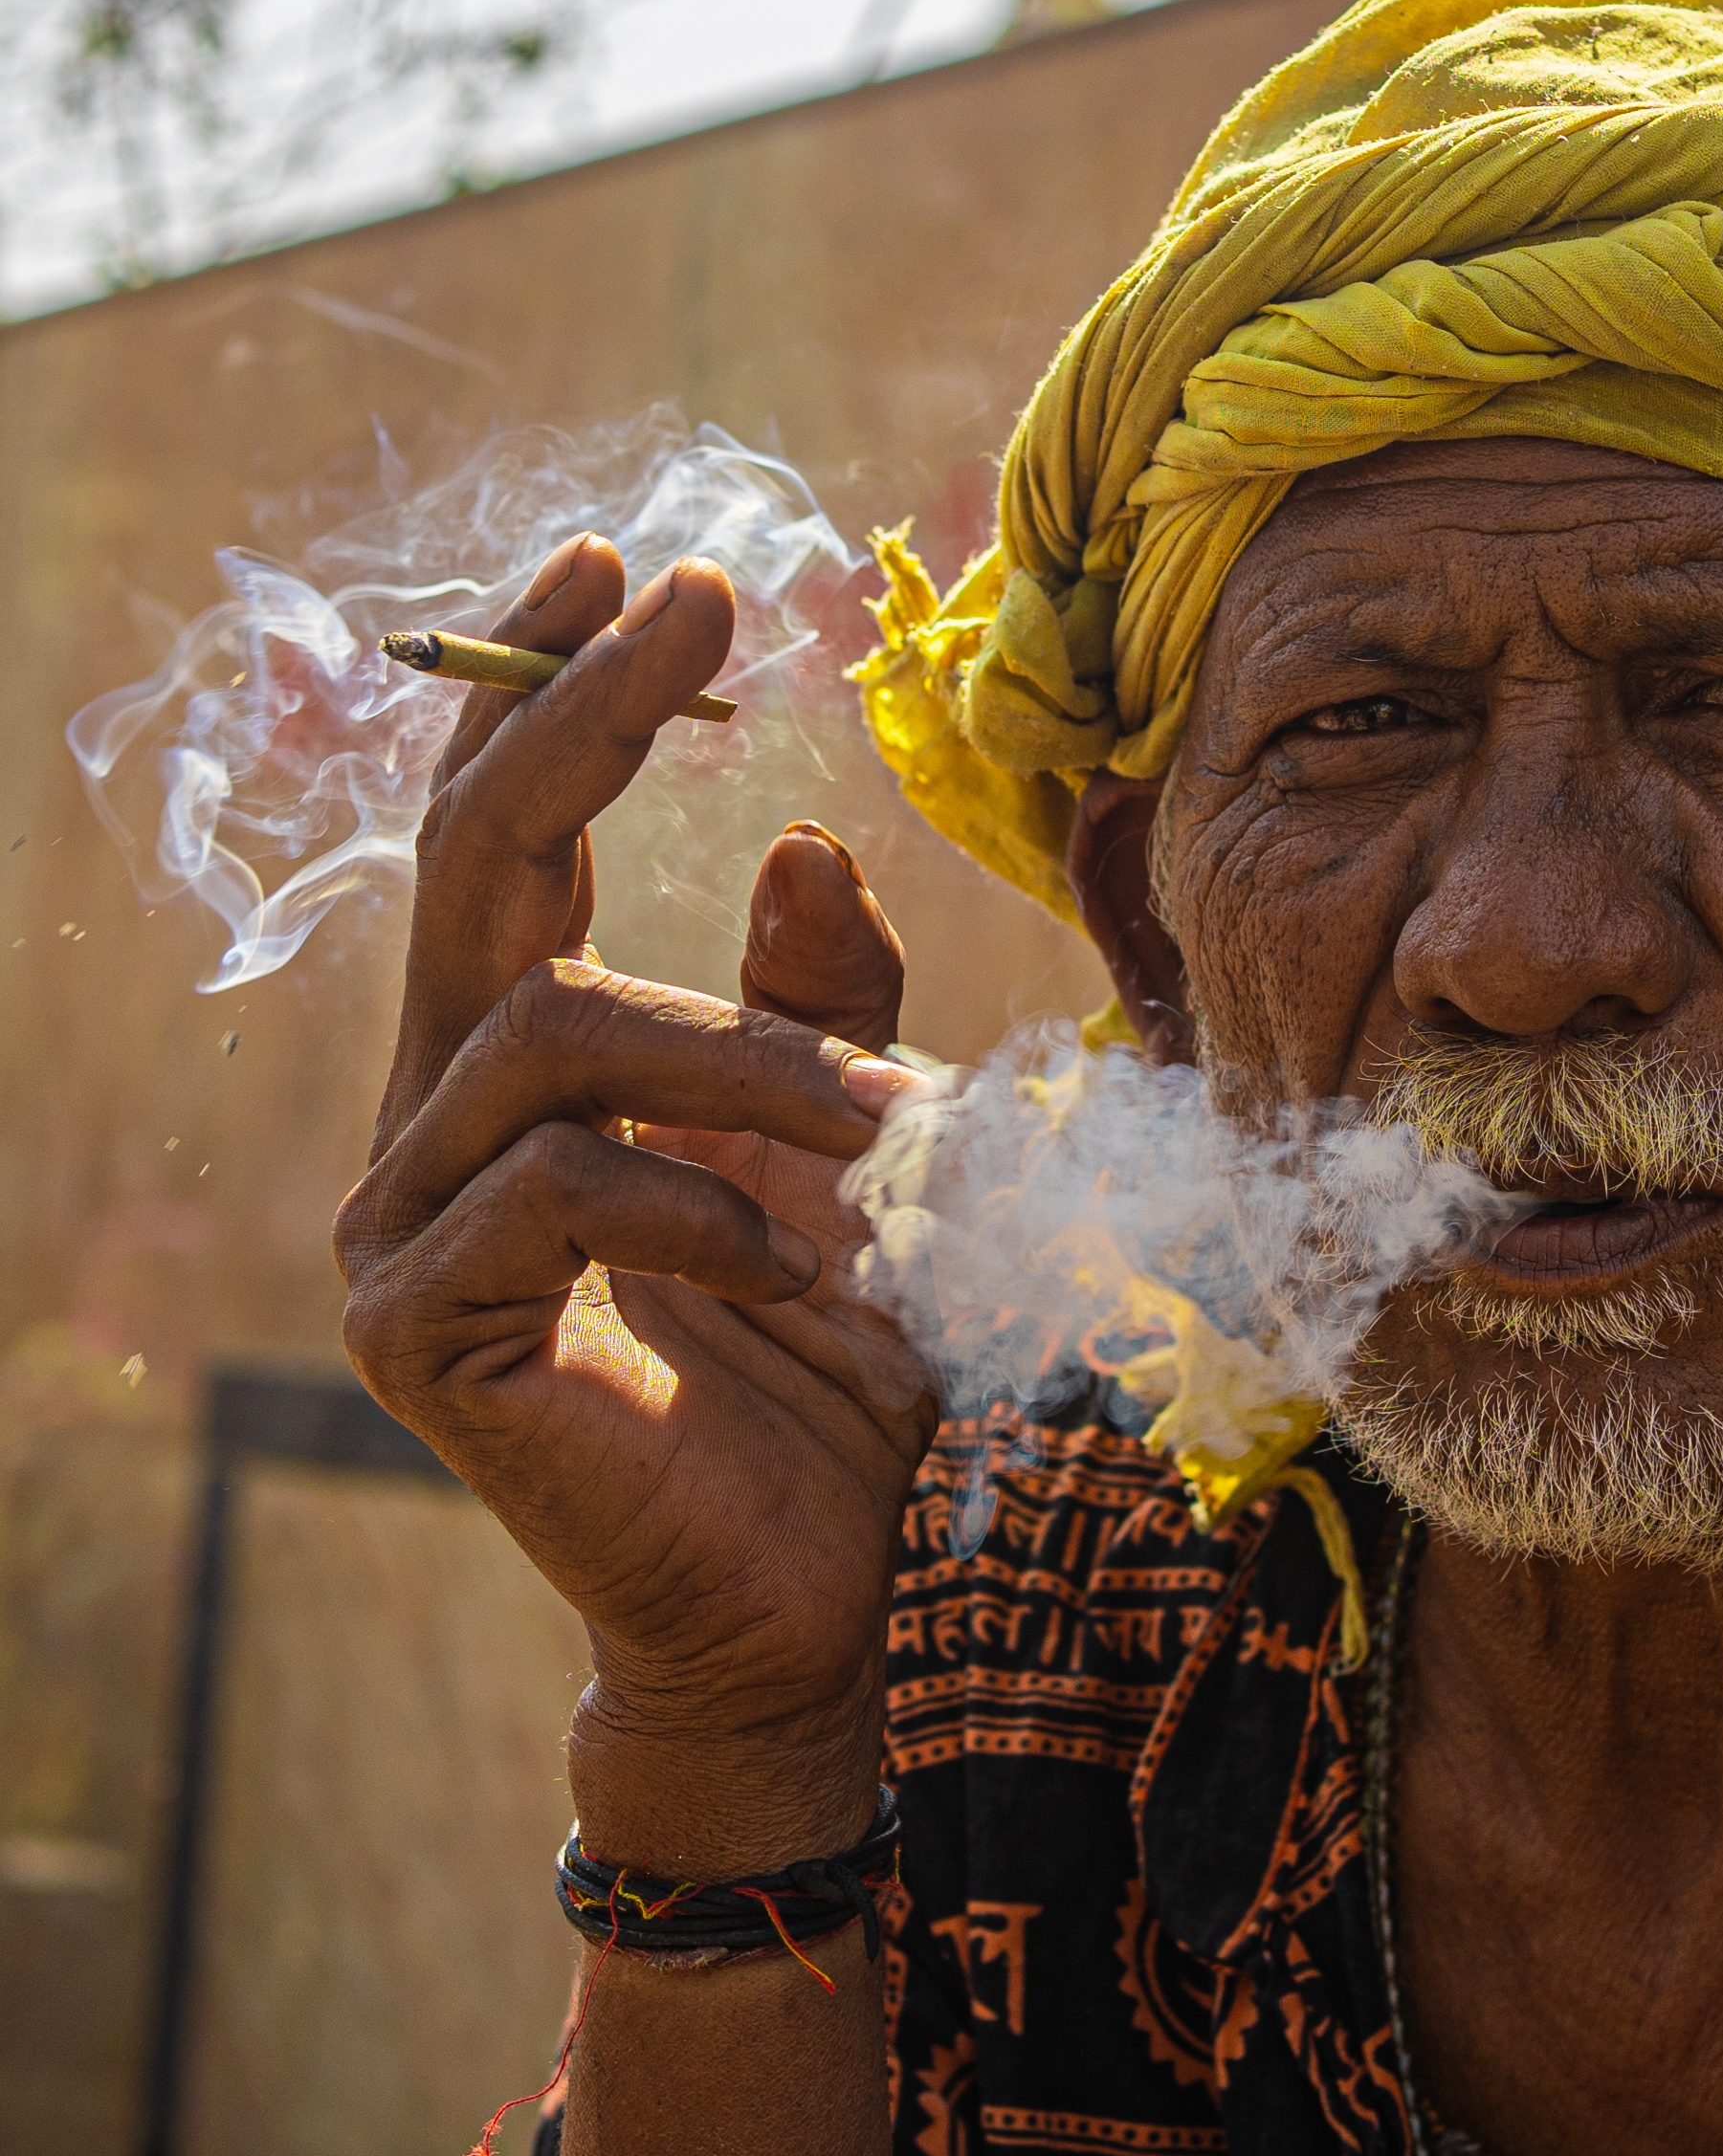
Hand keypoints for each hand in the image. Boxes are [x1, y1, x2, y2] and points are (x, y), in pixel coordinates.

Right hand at [335, 535, 936, 1874]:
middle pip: (474, 869)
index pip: (515, 840)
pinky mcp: (419, 1332)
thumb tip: (800, 834)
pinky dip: (700, 1199)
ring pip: (550, 1031)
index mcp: (536, 1057)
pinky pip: (552, 1190)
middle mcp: (443, 1117)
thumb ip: (819, 999)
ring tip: (880, 1127)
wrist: (821, 1591)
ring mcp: (408, 1225)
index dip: (552, 694)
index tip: (627, 564)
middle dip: (578, 716)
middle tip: (685, 600)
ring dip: (742, 1054)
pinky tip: (796, 1261)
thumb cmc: (841, 1362)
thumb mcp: (858, 1147)